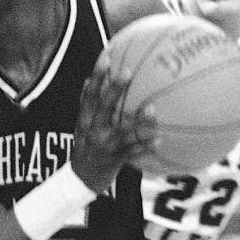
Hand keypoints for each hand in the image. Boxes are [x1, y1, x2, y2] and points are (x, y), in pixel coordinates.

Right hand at [72, 54, 154, 191]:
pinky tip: (159, 140)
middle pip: (103, 106)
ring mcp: (103, 146)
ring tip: (151, 110)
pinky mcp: (114, 161)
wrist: (80, 181)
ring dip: (138, 121)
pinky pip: (133, 152)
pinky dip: (145, 146)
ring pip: (122, 131)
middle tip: (127, 72)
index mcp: (85, 121)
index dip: (96, 77)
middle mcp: (93, 131)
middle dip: (114, 89)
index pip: (89, 95)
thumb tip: (87, 81)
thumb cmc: (85, 149)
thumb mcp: (81, 128)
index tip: (106, 58)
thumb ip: (86, 107)